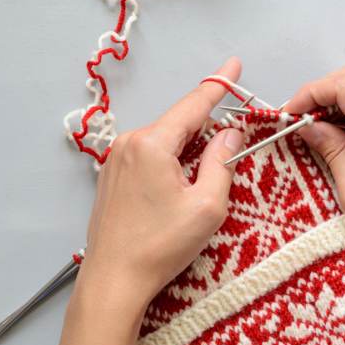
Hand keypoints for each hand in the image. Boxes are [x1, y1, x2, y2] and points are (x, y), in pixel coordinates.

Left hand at [52, 57, 243, 344]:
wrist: (112, 279)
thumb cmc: (159, 247)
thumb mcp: (206, 205)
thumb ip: (221, 161)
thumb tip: (230, 133)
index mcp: (153, 144)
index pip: (194, 104)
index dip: (218, 84)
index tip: (233, 65)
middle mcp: (130, 142)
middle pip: (178, 124)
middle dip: (204, 132)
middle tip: (225, 153)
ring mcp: (116, 157)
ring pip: (163, 140)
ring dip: (185, 152)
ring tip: (193, 189)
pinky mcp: (111, 173)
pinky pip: (147, 154)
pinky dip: (167, 161)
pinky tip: (172, 191)